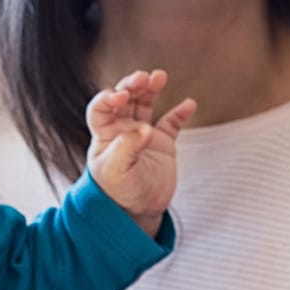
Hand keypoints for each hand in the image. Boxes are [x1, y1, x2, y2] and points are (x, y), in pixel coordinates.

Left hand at [85, 68, 195, 235]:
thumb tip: (145, 128)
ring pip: (145, 103)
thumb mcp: (116, 173)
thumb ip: (127, 148)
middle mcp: (122, 129)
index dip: (108, 98)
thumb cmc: (119, 194)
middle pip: (125, 98)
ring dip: (151, 89)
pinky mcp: (163, 142)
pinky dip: (180, 112)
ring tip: (159, 77)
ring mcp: (143, 134)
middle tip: (143, 78)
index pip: (101, 107)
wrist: (139, 212)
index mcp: (104, 135)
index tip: (121, 97)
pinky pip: (172, 122)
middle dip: (132, 85)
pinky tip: (188, 105)